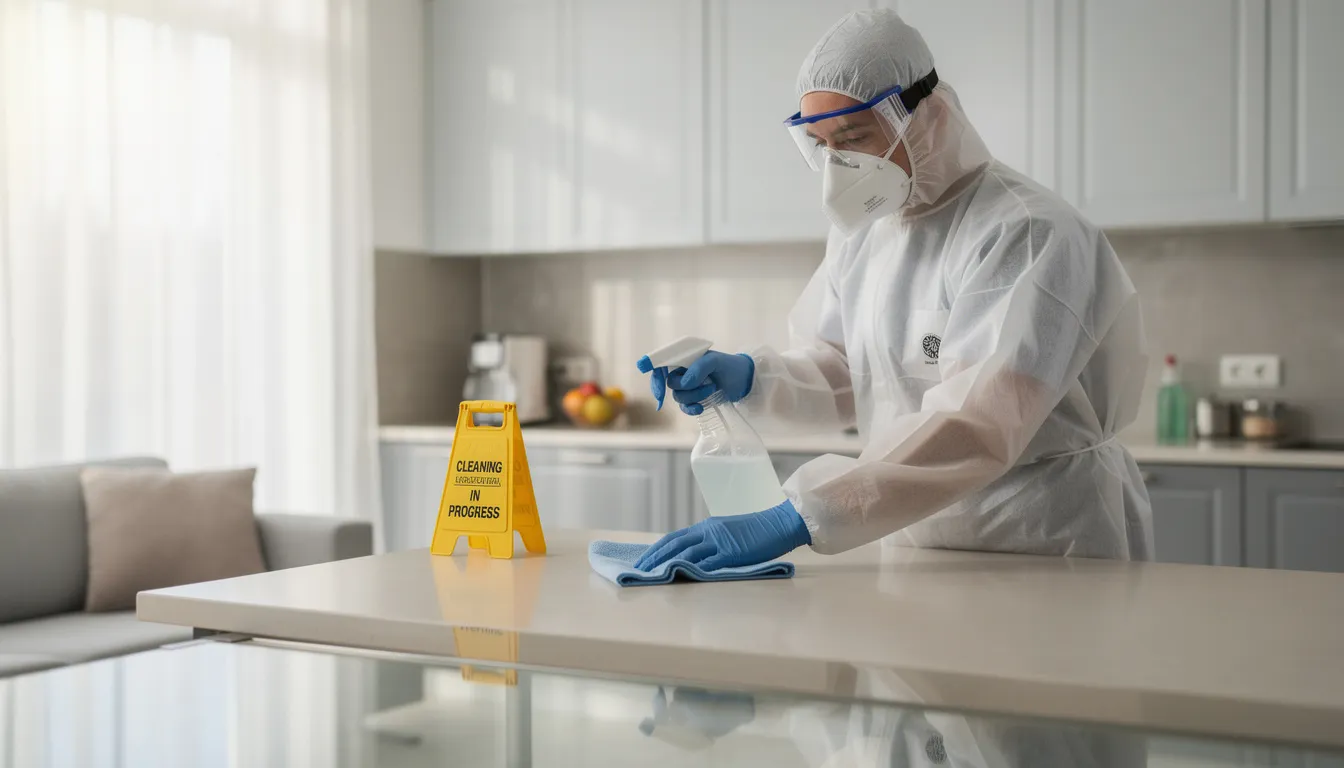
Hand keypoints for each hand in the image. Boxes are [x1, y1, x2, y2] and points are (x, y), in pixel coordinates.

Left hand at [633, 500, 809, 571]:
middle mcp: (709, 532)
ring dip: (667, 564)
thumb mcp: (728, 532)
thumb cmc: (757, 530)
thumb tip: (696, 556)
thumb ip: (712, 542)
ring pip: (687, 553)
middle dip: (654, 557)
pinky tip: (680, 576)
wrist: (779, 524)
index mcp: (707, 527)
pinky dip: (693, 569)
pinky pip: (709, 562)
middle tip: (639, 570)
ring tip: (652, 576)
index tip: (643, 560)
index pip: (674, 537)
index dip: (656, 549)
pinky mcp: (732, 552)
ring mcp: (720, 541)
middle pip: (674, 544)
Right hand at [667, 351, 754, 415]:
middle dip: (686, 388)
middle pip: (670, 384)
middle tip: (706, 384)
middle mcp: (683, 371)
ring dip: (694, 396)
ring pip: (678, 396)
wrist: (744, 381)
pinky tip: (701, 408)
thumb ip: (699, 368)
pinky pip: (684, 407)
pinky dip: (691, 409)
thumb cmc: (730, 366)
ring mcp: (688, 386)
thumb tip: (685, 383)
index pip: (661, 365)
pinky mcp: (694, 399)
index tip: (660, 392)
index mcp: (684, 358)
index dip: (656, 378)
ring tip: (713, 388)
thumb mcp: (716, 361)